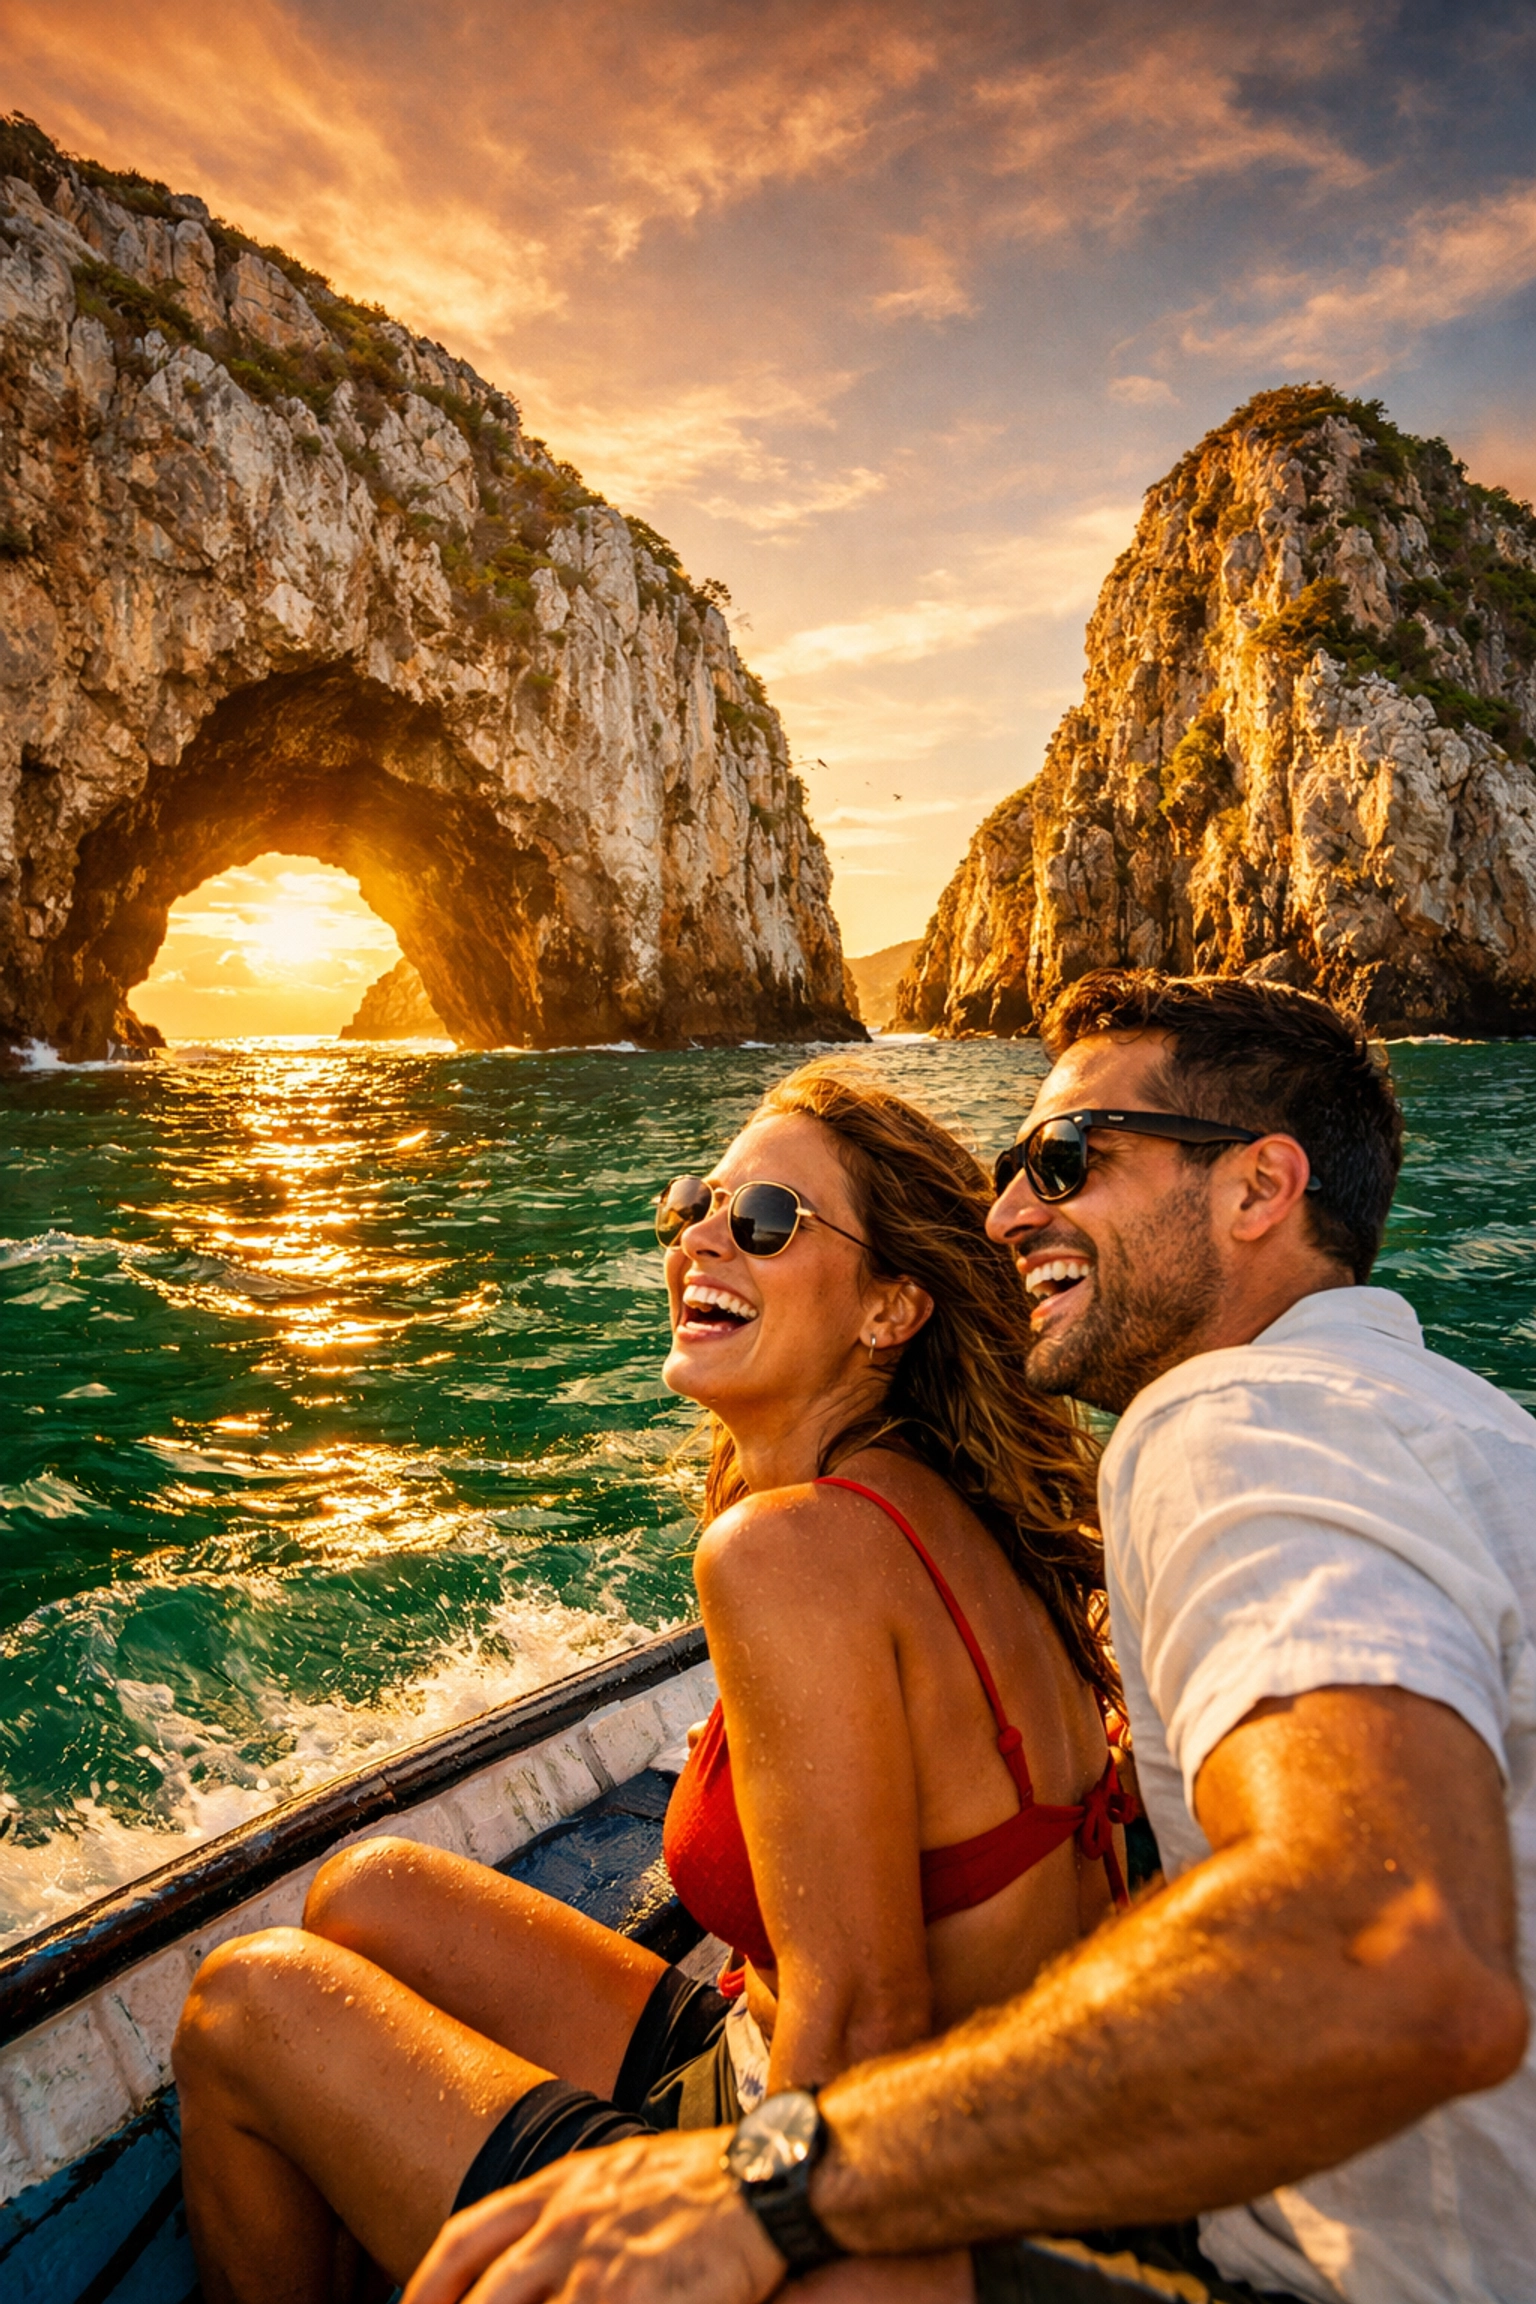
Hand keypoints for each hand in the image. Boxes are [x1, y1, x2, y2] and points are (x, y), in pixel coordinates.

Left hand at [402, 2128, 786, 2303]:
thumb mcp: (617, 2174)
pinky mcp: (631, 2299)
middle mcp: (566, 2222)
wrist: (766, 2181)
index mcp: (559, 2186)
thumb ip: (569, 2209)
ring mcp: (596, 2265)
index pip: (466, 2236)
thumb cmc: (700, 2182)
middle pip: (484, 2293)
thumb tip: (531, 2248)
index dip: (427, 2284)